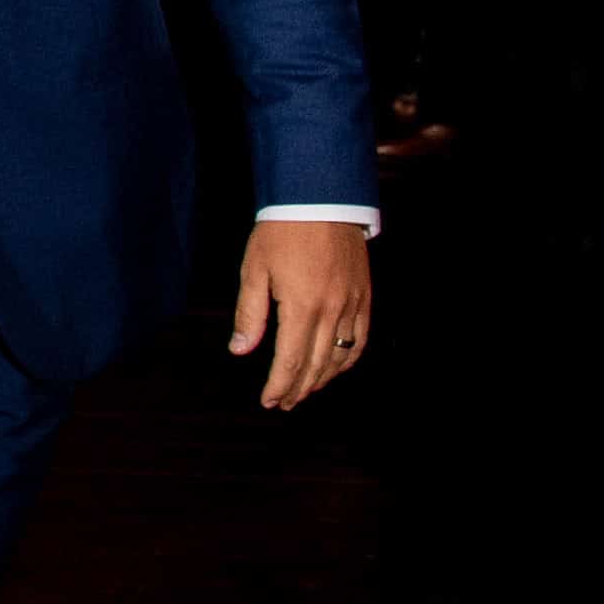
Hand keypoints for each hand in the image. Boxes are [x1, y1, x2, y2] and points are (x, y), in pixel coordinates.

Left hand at [228, 216, 374, 409]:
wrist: (320, 199)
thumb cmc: (281, 231)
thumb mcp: (254, 270)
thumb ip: (249, 313)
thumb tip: (240, 350)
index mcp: (301, 307)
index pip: (290, 361)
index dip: (278, 386)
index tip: (267, 401)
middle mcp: (331, 311)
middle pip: (315, 365)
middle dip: (297, 389)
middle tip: (282, 404)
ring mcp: (352, 304)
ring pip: (340, 358)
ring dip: (322, 380)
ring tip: (304, 391)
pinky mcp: (364, 296)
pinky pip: (360, 339)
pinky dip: (348, 360)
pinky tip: (335, 369)